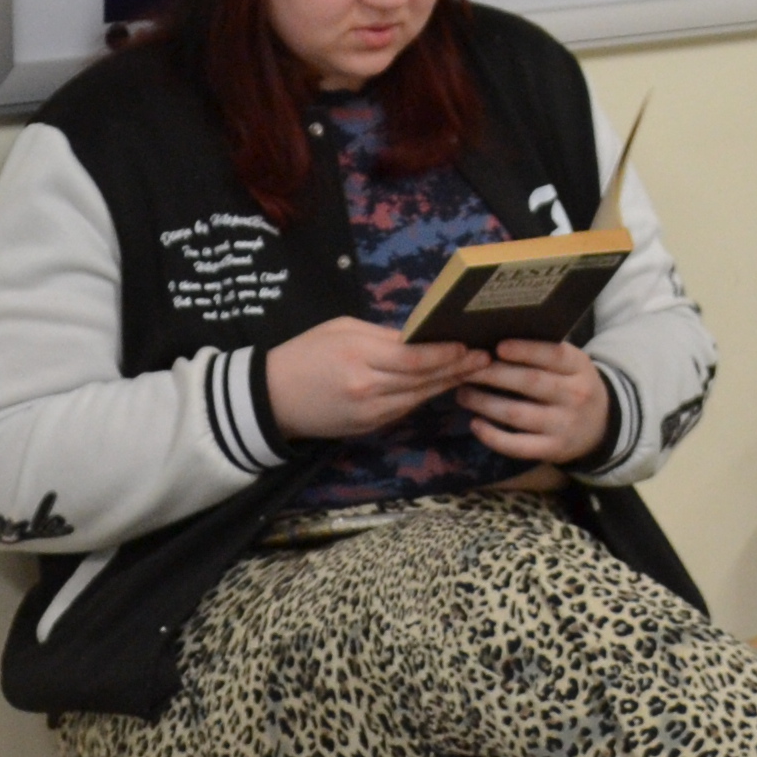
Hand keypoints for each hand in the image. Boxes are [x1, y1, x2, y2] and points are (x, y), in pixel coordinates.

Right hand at [264, 316, 478, 441]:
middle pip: (423, 380)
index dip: (445, 354)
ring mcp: (369, 412)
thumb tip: (419, 336)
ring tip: (475, 371)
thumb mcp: (341, 329)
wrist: (269, 398)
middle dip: (457, 369)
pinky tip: (443, 386)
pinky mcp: (368, 428)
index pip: (414, 358)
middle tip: (487, 359)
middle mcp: (368, 388)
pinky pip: (404, 409)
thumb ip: (382, 335)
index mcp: (359, 356)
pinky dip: (424, 397)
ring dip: (448, 385)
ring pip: (418, 398)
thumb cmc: (305, 353)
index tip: (469, 345)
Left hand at [464, 339, 616, 466]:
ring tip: (462, 394)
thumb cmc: (573, 385)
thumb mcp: (571, 365)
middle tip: (465, 369)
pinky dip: (493, 436)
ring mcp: (564, 426)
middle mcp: (575, 396)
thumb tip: (494, 343)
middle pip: (530, 383)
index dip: (525, 350)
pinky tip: (475, 424)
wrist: (601, 426)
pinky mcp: (553, 450)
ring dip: (485, 403)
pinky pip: (518, 446)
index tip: (497, 347)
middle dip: (493, 375)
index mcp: (579, 367)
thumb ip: (544, 353)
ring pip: (518, 414)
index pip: (554, 355)